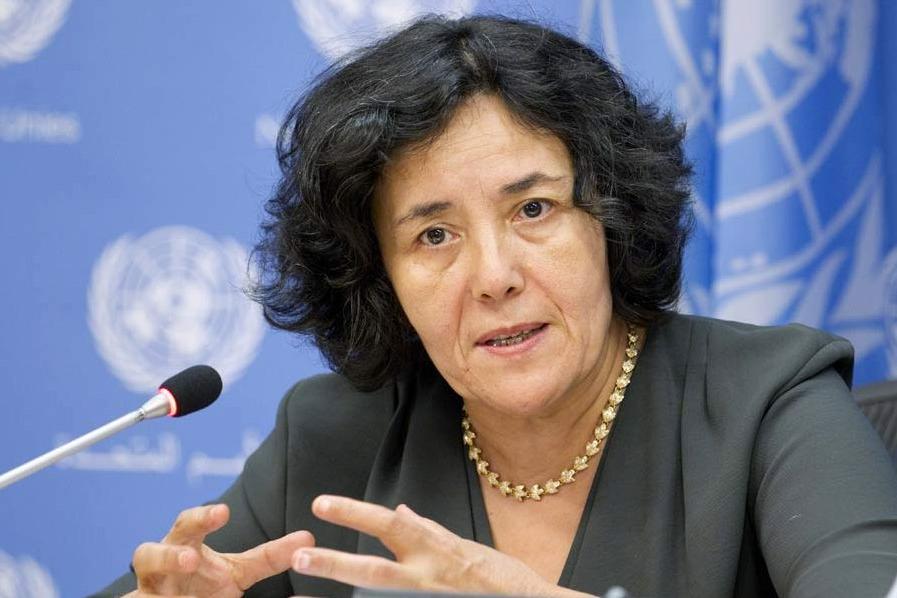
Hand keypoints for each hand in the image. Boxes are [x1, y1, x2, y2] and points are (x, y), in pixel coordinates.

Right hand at [125, 503, 314, 596]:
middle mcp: (157, 568)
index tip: (224, 512)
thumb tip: (308, 538)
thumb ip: (268, 557)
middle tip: (190, 559)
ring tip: (181, 590)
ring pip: (135, 589)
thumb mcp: (237, 572)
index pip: (189, 525)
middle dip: (167, 554)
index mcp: (183, 547)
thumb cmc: (203, 585)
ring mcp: (145, 593)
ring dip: (157, 586)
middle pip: (149, 552)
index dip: (203, 517)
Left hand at [291, 495, 585, 596]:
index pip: (388, 523)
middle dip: (335, 564)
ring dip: (347, 592)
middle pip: (373, 571)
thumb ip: (428, 531)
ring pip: (379, 596)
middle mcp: (428, 577)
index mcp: (436, 549)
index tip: (321, 505)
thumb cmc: (500, 576)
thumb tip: (400, 510)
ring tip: (307, 592)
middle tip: (299, 558)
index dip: (353, 513)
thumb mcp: (463, 545)